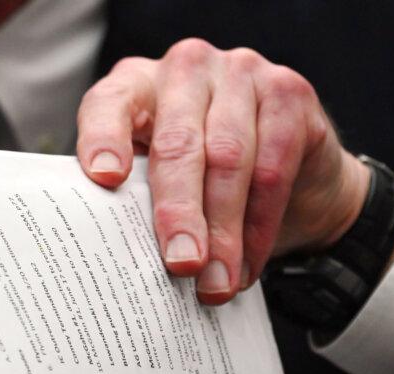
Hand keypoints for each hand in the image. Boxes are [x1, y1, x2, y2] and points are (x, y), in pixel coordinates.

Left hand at [77, 39, 371, 304]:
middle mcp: (186, 69)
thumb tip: (112, 262)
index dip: (104, 139)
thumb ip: (134, 200)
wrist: (289, 172)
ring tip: (215, 285)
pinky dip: (259, 227)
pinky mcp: (289, 92)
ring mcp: (240, 73)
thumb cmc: (200, 179)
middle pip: (178, 143)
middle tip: (181, 266)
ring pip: (229, 159)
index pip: (110, 104)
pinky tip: (246, 266)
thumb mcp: (157, 180)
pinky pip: (273, 168)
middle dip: (179, 213)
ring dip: (224, 232)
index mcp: (136, 84)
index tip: (105, 179)